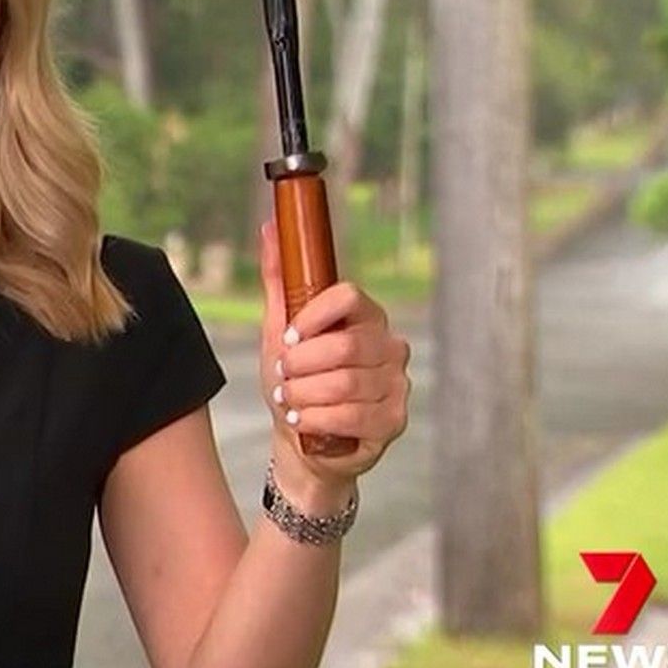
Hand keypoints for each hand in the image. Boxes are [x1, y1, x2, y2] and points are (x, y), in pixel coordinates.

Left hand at [257, 219, 411, 494]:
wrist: (302, 440)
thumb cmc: (296, 380)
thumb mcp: (280, 327)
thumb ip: (279, 278)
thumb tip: (270, 227)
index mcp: (367, 317)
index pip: (349, 296)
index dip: (312, 317)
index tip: (289, 336)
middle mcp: (391, 347)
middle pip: (344, 346)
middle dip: (300, 365)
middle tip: (284, 376)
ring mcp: (397, 385)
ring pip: (344, 383)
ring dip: (303, 395)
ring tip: (289, 400)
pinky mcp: (394, 421)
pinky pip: (351, 416)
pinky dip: (315, 420)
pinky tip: (302, 421)